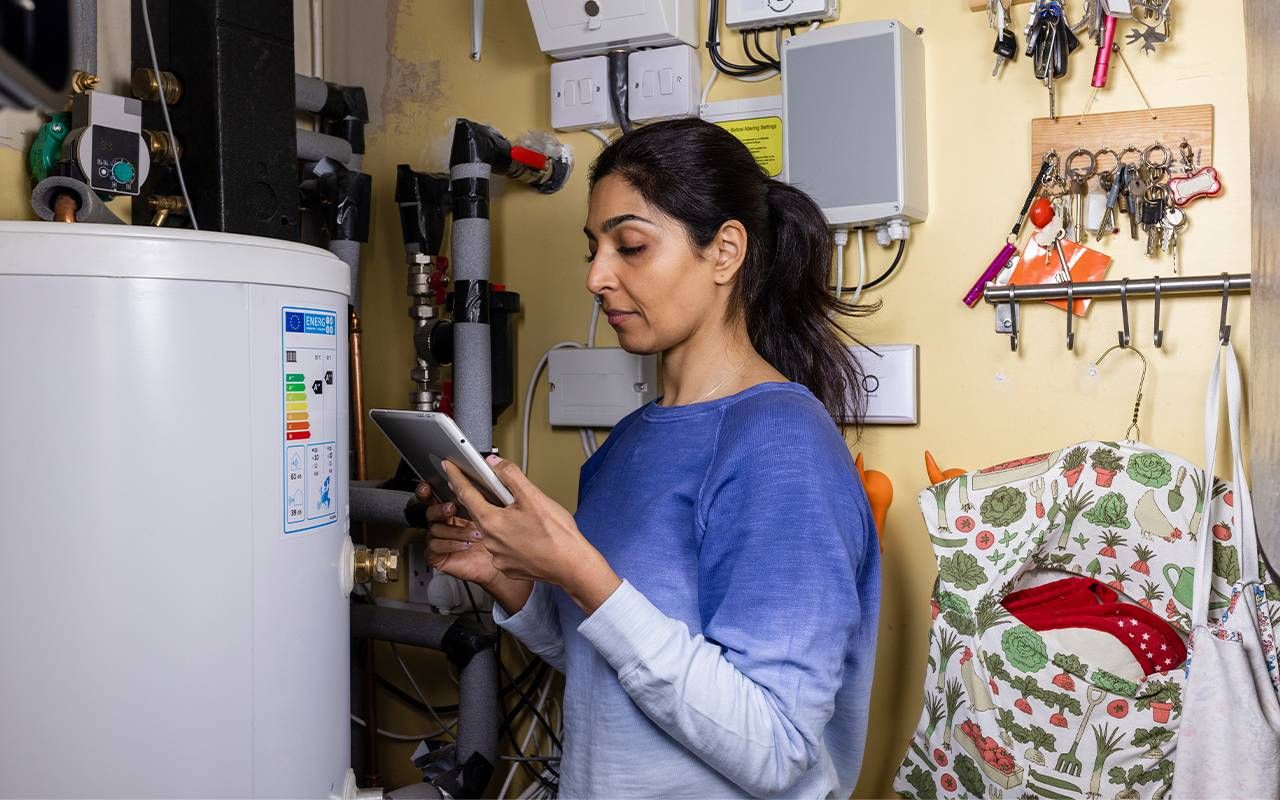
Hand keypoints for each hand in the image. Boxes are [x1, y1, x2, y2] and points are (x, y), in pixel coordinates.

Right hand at [415, 483, 501, 587]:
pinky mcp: (437, 555)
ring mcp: (439, 539)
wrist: (499, 564)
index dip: (428, 490)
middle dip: (439, 508)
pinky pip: (435, 547)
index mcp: (453, 509)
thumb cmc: (495, 540)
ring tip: (476, 534)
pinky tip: (466, 545)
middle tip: (452, 508)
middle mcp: (444, 523)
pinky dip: (451, 545)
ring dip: (455, 530)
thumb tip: (480, 479)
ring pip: (435, 529)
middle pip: (430, 510)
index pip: (435, 496)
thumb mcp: (491, 514)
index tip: (428, 486)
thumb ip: (481, 498)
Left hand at [443, 456, 621, 613]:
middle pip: (478, 512)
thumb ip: (511, 476)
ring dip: (498, 519)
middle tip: (487, 487)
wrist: (572, 566)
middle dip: (481, 498)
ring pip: (492, 531)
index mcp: (492, 521)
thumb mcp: (534, 497)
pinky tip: (524, 535)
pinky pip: (502, 547)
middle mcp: (490, 541)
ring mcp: (498, 557)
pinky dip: (508, 537)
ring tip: (520, 515)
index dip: (457, 478)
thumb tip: (494, 464)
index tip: (449, 467)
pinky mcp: (507, 567)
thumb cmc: (557, 535)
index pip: (466, 494)